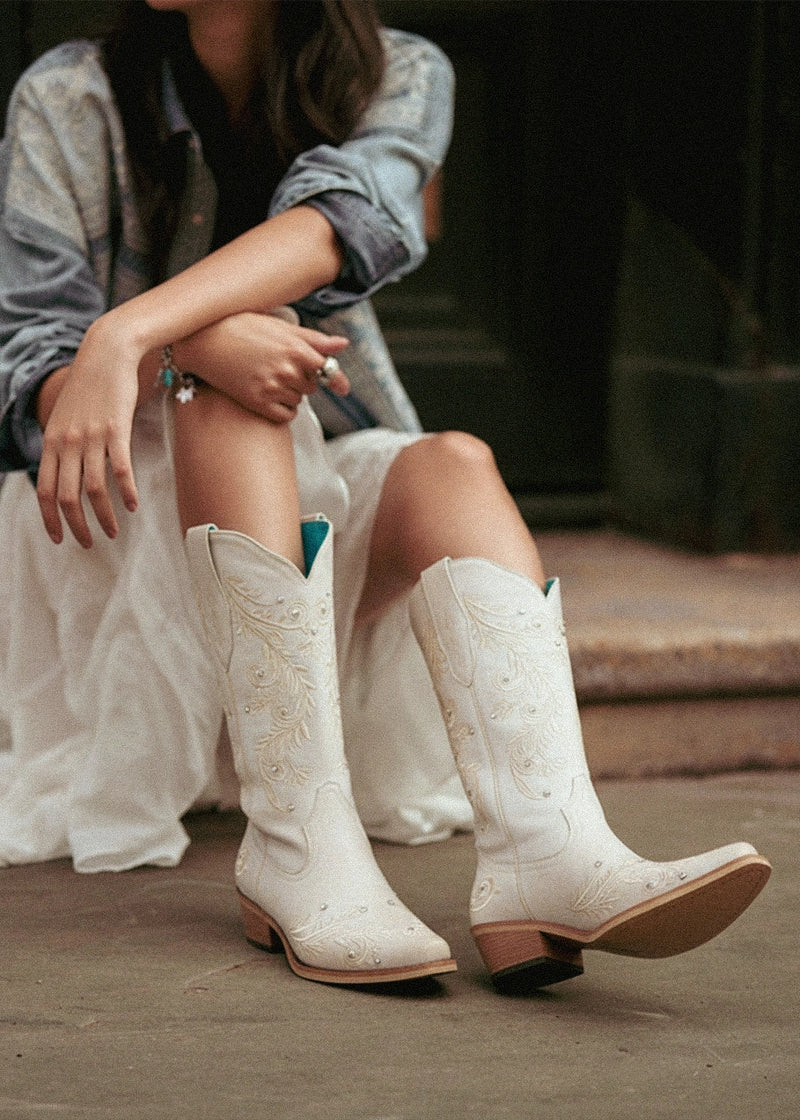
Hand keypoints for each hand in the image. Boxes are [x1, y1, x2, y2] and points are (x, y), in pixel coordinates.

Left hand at [36, 318, 141, 547]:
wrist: (107, 353)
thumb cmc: (90, 385)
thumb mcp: (66, 415)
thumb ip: (63, 444)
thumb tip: (66, 471)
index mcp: (51, 441)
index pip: (43, 490)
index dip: (49, 519)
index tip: (59, 539)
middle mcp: (67, 443)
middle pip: (67, 497)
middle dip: (77, 527)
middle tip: (89, 544)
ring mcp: (91, 437)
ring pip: (94, 490)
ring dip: (104, 518)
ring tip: (113, 533)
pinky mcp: (116, 431)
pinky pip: (120, 471)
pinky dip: (127, 493)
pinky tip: (134, 506)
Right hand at [177, 312, 349, 422]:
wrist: (205, 341)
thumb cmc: (243, 327)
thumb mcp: (281, 326)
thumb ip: (315, 339)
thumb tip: (343, 344)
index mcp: (296, 348)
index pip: (327, 370)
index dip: (335, 377)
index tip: (344, 388)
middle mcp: (287, 369)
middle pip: (312, 386)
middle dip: (302, 378)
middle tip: (280, 365)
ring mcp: (272, 388)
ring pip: (299, 400)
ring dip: (291, 393)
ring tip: (269, 376)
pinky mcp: (258, 403)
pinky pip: (286, 415)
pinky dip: (283, 409)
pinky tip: (270, 395)